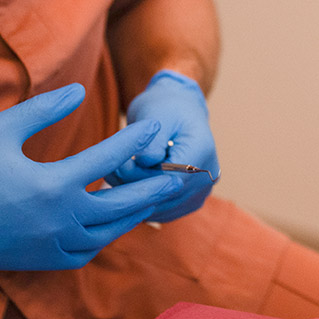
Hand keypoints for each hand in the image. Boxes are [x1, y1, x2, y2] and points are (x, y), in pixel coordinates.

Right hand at [0, 84, 182, 269]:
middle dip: (151, 189)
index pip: (108, 161)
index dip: (133, 143)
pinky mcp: (42, 261)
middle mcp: (60, 220)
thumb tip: (80, 91)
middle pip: (121, 205)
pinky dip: (102, 238)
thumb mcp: (1, 127)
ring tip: (148, 200)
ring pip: (108, 234)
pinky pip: (85, 253)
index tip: (152, 130)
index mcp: (53, 184)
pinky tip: (108, 225)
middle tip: (176, 178)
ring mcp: (52, 245)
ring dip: (130, 216)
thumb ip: (45, 109)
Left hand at [108, 70, 217, 221]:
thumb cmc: (165, 106)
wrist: (179, 110)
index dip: (140, 176)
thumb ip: (150, 139)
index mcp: (202, 150)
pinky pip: (162, 211)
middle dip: (133, 186)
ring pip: (161, 207)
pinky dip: (142, 203)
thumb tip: (145, 163)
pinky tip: (127, 187)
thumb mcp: (155, 113)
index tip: (117, 164)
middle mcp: (208, 176)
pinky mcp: (189, 202)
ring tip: (115, 177)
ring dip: (134, 197)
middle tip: (109, 171)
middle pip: (165, 195)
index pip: (169, 177)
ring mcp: (200, 192)